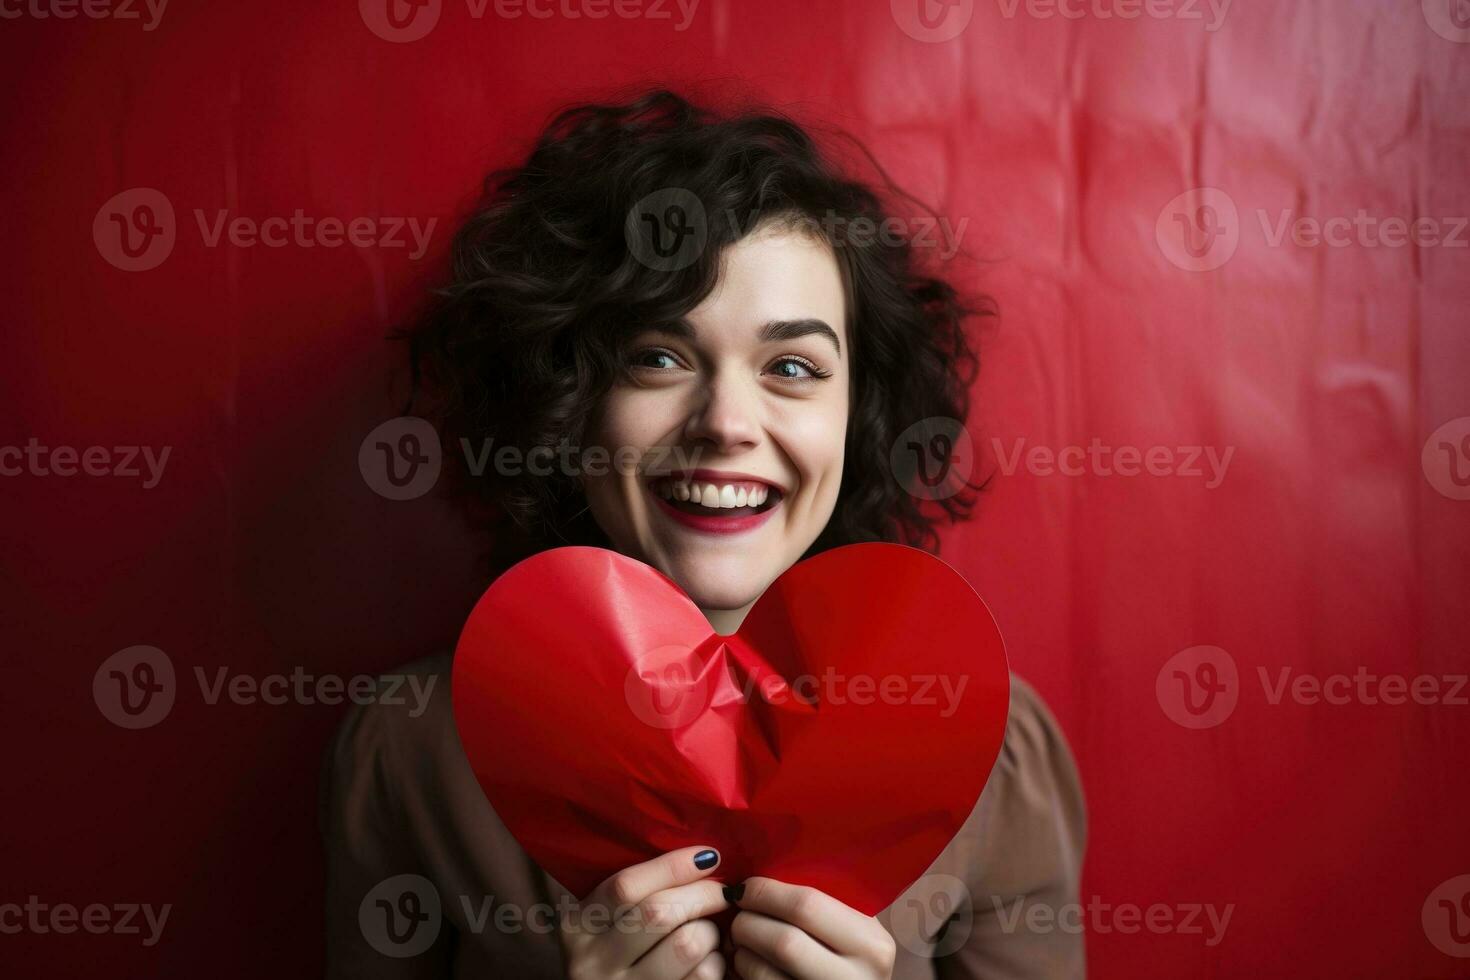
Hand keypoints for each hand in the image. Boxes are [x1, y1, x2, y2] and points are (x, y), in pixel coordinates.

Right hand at [559, 845, 729, 979]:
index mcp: (577, 925)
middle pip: (659, 913)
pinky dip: (715, 963)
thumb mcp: (600, 921)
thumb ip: (626, 891)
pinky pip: (701, 977)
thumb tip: (695, 857)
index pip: (625, 887)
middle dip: (702, 895)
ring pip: (686, 945)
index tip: (708, 856)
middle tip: (721, 892)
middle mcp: (592, 960)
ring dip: (710, 932)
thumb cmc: (613, 952)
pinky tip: (708, 959)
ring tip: (709, 930)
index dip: (672, 867)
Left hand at [727, 877, 895, 979]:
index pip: (807, 906)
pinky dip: (743, 972)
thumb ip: (824, 906)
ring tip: (739, 941)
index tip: (745, 888)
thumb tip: (762, 873)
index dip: (766, 893)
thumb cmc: (849, 959)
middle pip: (784, 941)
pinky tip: (745, 963)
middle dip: (748, 923)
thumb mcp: (853, 931)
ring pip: (764, 971)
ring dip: (741, 952)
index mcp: (871, 943)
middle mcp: (855, 978)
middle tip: (737, 915)